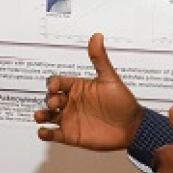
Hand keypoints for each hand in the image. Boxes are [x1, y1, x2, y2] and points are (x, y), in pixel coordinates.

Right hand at [34, 33, 141, 150]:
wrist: (131, 127)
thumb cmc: (123, 102)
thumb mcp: (110, 78)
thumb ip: (100, 59)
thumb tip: (97, 37)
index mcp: (78, 87)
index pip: (58, 82)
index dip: (54, 83)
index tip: (54, 86)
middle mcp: (71, 102)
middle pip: (51, 98)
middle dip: (49, 99)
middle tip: (55, 102)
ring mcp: (70, 118)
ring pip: (48, 115)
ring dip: (41, 115)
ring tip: (40, 116)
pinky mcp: (71, 135)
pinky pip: (54, 134)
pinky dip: (45, 133)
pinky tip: (44, 132)